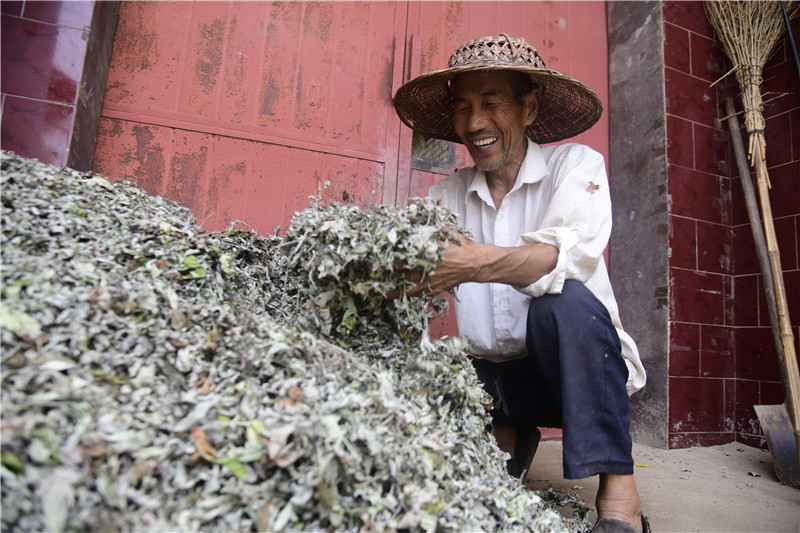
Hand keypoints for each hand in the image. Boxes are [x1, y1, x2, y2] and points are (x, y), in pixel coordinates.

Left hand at [386, 231, 557, 298]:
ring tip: (377, 292)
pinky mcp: (434, 289)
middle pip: (401, 272)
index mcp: (429, 251)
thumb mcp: (446, 232)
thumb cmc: (461, 245)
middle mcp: (427, 267)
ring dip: (391, 289)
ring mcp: (430, 280)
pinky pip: (416, 294)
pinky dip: (404, 296)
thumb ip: (430, 229)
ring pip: (406, 287)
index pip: (404, 254)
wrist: (477, 262)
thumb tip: (414, 221)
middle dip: (385, 273)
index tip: (375, 257)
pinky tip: (394, 298)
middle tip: (369, 274)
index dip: (388, 256)